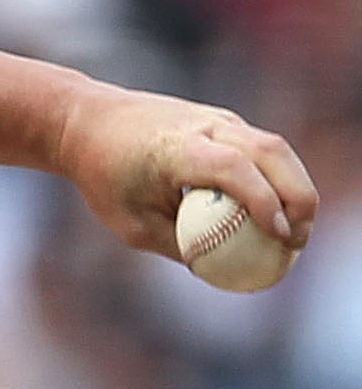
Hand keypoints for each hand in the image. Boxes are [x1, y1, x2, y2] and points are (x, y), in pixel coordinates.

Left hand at [53, 87, 317, 262]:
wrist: (90, 122)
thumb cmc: (105, 176)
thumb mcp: (132, 223)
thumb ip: (178, 244)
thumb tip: (221, 268)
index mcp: (176, 148)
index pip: (234, 168)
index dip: (263, 201)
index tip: (279, 237)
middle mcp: (205, 126)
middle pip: (271, 152)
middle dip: (299, 196)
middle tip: (299, 240)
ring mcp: (219, 119)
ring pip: (275, 148)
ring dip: (296, 187)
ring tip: (296, 231)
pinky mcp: (225, 122)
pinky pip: (263, 149)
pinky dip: (279, 178)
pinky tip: (280, 211)